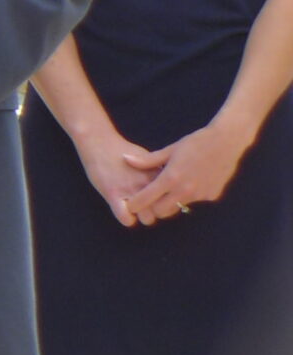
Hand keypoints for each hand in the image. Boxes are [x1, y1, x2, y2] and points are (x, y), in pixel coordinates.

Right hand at [68, 129, 161, 226]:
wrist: (98, 141)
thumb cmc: (120, 149)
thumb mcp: (145, 158)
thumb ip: (156, 172)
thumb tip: (167, 183)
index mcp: (157, 175)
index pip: (172, 199)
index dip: (166, 202)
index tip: (158, 201)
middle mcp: (148, 184)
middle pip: (162, 211)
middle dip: (156, 211)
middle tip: (146, 207)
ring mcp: (131, 190)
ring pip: (147, 218)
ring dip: (141, 216)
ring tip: (133, 209)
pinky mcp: (113, 194)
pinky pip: (126, 218)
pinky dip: (126, 219)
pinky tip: (122, 211)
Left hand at [125, 121, 252, 223]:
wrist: (227, 142)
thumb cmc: (196, 143)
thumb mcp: (170, 150)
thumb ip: (148, 160)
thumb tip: (126, 159)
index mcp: (171, 178)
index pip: (147, 199)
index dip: (135, 204)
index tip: (129, 206)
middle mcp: (185, 190)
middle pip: (162, 212)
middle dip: (153, 208)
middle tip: (151, 199)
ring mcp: (200, 195)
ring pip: (179, 206)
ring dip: (172, 201)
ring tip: (172, 186)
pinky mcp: (212, 196)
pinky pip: (195, 200)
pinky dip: (190, 195)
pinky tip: (193, 181)